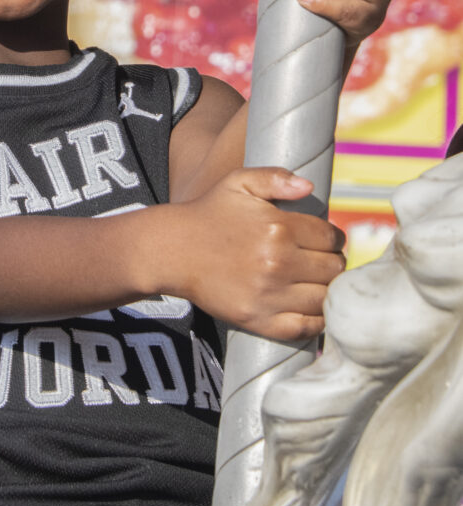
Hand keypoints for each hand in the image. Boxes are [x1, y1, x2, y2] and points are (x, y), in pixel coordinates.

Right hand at [173, 168, 345, 340]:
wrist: (172, 250)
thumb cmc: (209, 214)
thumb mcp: (238, 183)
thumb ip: (276, 177)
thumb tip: (309, 186)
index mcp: (279, 227)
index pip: (331, 237)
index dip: (332, 238)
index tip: (324, 241)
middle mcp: (278, 262)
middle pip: (333, 269)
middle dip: (332, 263)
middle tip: (320, 262)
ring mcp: (268, 294)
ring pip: (324, 298)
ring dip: (326, 290)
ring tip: (316, 283)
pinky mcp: (257, 319)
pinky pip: (304, 327)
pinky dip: (315, 321)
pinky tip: (310, 308)